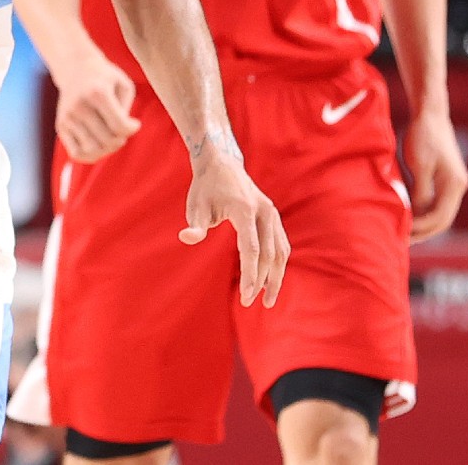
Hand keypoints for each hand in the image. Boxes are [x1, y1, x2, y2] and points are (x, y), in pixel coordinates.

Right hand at [51, 51, 139, 163]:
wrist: (75, 68)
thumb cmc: (105, 78)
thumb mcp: (124, 85)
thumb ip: (126, 110)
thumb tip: (121, 135)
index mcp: (97, 93)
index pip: (119, 126)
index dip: (132, 129)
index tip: (135, 123)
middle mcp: (79, 106)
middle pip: (107, 140)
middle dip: (120, 140)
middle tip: (122, 131)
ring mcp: (68, 117)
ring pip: (92, 150)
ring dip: (107, 149)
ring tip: (112, 138)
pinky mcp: (61, 126)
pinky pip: (77, 153)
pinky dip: (91, 156)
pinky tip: (99, 146)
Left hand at [180, 140, 288, 307]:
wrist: (221, 163)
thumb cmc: (204, 188)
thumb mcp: (195, 206)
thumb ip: (195, 225)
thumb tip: (187, 238)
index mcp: (244, 209)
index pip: (251, 249)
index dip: (250, 275)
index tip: (246, 296)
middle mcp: (264, 211)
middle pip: (268, 254)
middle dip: (261, 281)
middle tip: (250, 303)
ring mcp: (271, 213)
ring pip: (280, 251)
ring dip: (276, 277)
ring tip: (268, 300)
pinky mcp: (273, 216)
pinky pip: (280, 244)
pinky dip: (277, 264)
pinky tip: (271, 280)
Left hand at [406, 110, 467, 241]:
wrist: (430, 114)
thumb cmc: (423, 136)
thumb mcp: (419, 166)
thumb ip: (421, 192)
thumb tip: (419, 216)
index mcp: (454, 184)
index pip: (440, 217)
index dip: (421, 228)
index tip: (402, 234)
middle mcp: (459, 186)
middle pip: (443, 220)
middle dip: (424, 232)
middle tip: (402, 241)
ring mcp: (454, 183)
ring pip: (441, 213)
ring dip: (424, 224)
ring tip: (404, 233)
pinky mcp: (446, 178)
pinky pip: (437, 202)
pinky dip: (424, 212)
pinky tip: (410, 216)